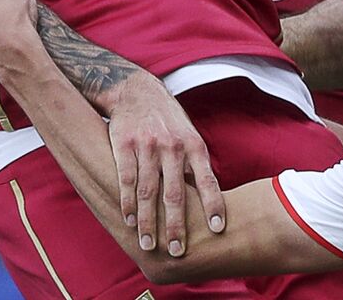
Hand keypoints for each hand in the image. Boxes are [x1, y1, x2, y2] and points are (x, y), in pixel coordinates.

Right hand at [105, 71, 226, 255]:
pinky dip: (127, 202)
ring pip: (149, 190)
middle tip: (178, 250)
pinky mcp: (124, 145)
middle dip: (177, 224)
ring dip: (149, 221)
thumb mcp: (188, 136)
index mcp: (194, 145)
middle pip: (176, 192)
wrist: (135, 91)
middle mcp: (173, 146)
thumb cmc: (167, 121)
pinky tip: (129, 220)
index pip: (207, 179)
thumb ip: (194, 166)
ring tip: (149, 244)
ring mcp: (148, 145)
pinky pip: (126, 179)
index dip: (213, 204)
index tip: (217, 228)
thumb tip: (206, 198)